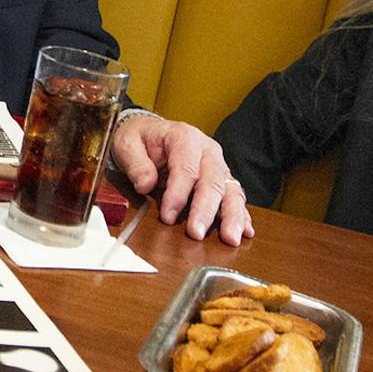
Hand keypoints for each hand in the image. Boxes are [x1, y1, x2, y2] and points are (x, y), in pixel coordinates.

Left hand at [107, 115, 253, 245]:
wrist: (149, 133)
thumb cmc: (140, 139)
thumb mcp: (127, 144)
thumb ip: (136, 163)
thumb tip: (145, 183)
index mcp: (184, 137)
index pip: (186, 167)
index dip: (178, 193)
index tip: (168, 216)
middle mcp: (207, 150)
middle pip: (212, 180)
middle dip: (205, 209)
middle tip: (196, 233)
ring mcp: (218, 165)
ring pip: (230, 190)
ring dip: (231, 215)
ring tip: (230, 238)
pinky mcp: (222, 180)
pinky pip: (235, 196)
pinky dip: (241, 215)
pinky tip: (245, 231)